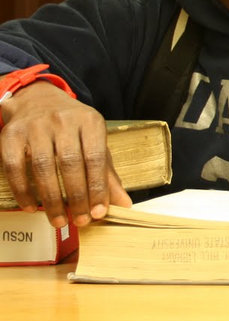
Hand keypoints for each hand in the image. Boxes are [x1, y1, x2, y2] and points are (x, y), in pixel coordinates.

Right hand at [0, 80, 130, 226]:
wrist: (38, 99)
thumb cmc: (72, 127)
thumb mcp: (95, 142)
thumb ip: (107, 173)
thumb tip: (124, 204)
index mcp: (90, 121)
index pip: (96, 158)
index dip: (98, 188)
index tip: (99, 212)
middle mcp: (63, 120)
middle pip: (70, 164)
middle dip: (76, 197)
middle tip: (80, 221)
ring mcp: (36, 126)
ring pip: (43, 167)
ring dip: (51, 199)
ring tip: (58, 220)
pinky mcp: (11, 134)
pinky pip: (15, 167)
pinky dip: (23, 190)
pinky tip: (31, 207)